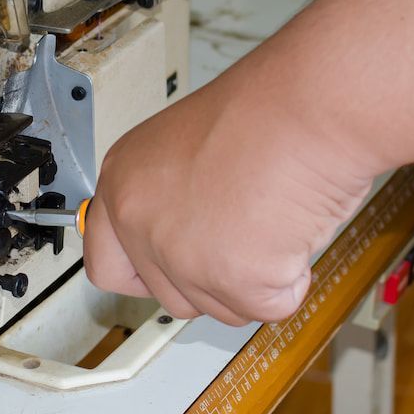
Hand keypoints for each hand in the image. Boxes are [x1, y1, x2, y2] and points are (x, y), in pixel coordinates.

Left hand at [83, 61, 373, 324]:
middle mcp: (139, 220)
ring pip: (219, 307)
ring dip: (253, 280)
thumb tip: (186, 237)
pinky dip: (290, 280)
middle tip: (241, 235)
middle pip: (167, 295)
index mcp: (123, 182)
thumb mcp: (187, 151)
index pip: (105, 263)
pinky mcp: (231, 278)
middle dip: (210, 279)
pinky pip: (267, 307)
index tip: (166, 272)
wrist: (309, 107)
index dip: (143, 274)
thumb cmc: (267, 111)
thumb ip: (171, 200)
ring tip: (270, 219)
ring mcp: (181, 255)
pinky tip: (291, 230)